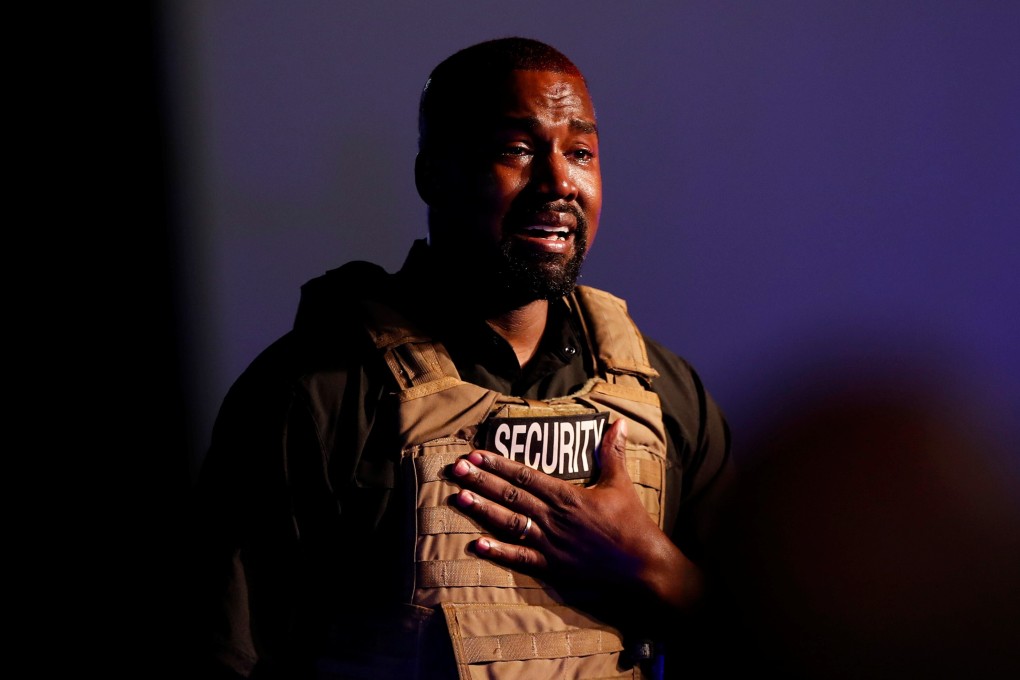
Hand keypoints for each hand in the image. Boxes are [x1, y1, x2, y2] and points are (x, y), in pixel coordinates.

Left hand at [449, 418, 703, 611]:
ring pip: (509, 523)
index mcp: (567, 495)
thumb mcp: (621, 483)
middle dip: (481, 481)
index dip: (498, 464)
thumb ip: (612, 453)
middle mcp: (553, 517)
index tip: (476, 455)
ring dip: (483, 511)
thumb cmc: (632, 523)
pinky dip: (498, 552)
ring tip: (460, 499)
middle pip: (511, 495)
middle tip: (456, 470)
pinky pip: (520, 558)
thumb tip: (617, 422)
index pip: (525, 475)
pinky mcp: (552, 567)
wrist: (642, 565)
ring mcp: (550, 543)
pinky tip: (477, 544)